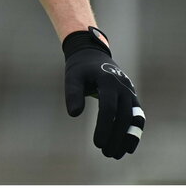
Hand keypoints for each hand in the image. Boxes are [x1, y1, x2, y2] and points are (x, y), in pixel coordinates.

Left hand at [63, 28, 144, 158]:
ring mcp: (130, 93)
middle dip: (115, 137)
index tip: (97, 144)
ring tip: (115, 154)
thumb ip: (73, 93)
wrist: (92, 55)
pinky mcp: (132, 98)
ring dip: (126, 138)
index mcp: (108, 81)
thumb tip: (74, 114)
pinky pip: (137, 117)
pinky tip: (127, 147)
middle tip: (105, 153)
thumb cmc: (80, 68)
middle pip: (123, 117)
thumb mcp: (72, 77)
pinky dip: (134, 132)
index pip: (108, 108)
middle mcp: (123, 87)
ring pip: (133, 119)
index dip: (103, 127)